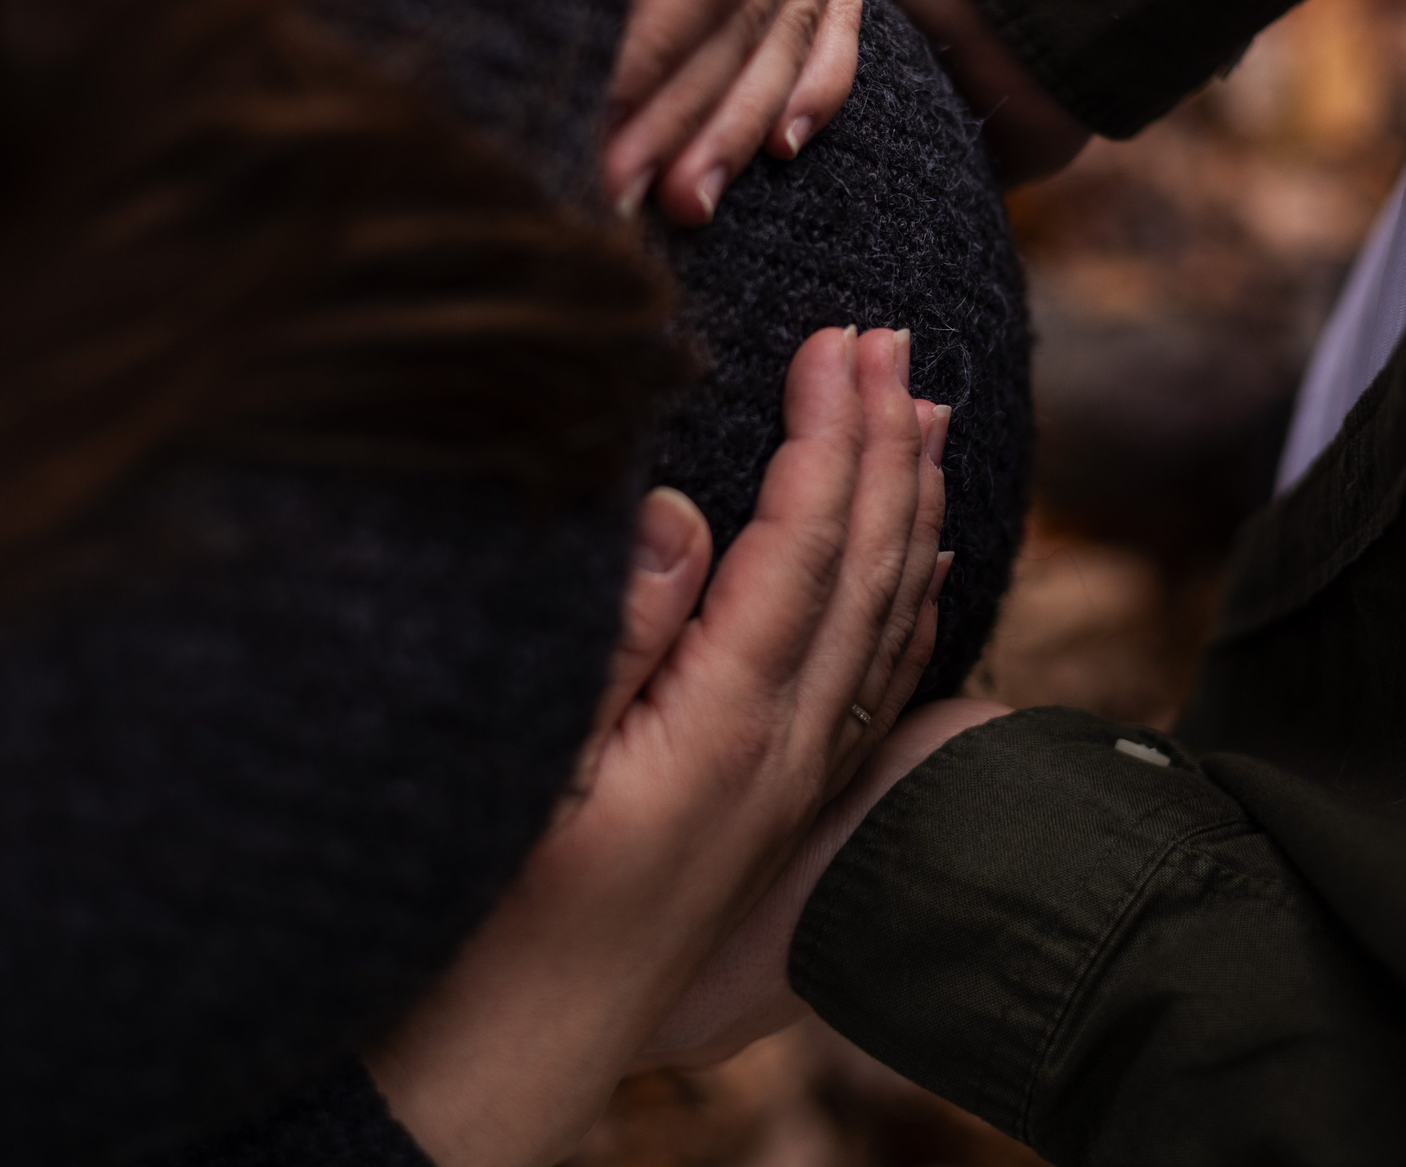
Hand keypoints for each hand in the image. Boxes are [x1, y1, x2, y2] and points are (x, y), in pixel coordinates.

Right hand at [366, 327, 952, 1166]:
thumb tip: (686, 514)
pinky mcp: (779, 818)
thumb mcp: (524, 766)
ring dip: (911, 509)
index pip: (805, 543)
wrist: (497, 1070)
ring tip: (925, 414)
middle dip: (886, 442)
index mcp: (725, 727)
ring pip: (888, 622)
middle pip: (868, 569)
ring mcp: (793, 792)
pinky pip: (877, 688)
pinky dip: (907, 606)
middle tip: (893, 337)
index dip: (829, 432)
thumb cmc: (480, 918)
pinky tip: (918, 567)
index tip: (838, 335)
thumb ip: (616, 636)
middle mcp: (786, 757)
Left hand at [604, 0, 866, 225]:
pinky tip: (777, 148)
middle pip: (752, 15)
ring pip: (794, 21)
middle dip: (676, 122)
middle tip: (605, 215)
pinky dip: (804, 78)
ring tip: (677, 212)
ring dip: (731, 124)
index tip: (577, 148)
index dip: (645, 71)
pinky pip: (831, 0)